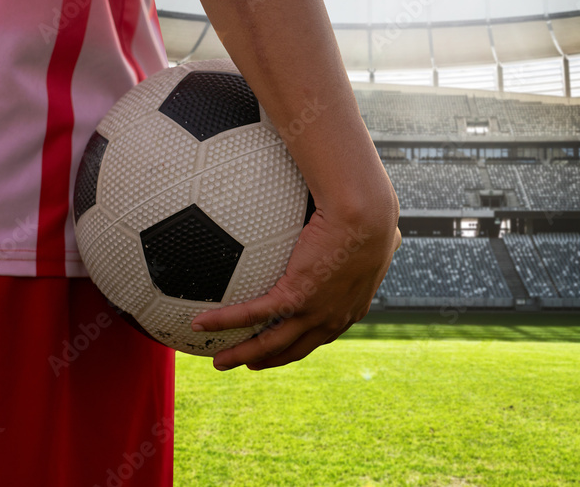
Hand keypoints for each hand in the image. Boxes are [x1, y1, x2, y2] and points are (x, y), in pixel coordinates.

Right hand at [190, 193, 399, 370]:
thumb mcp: (378, 233)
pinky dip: (225, 322)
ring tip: (219, 362)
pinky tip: (202, 325)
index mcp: (351, 306)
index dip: (302, 343)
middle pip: (296, 348)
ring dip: (242, 355)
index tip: (285, 346)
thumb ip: (371, 237)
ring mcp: (313, 311)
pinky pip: (251, 314)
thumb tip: (363, 220)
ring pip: (271, 343)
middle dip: (271, 359)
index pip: (323, 334)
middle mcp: (333, 317)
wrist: (365, 213)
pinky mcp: (294, 296)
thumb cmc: (372, 214)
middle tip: (250, 365)